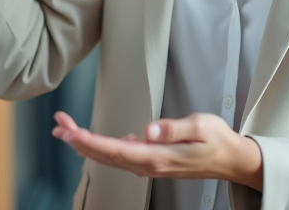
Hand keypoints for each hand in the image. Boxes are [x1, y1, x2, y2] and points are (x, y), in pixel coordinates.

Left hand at [51, 111, 262, 190]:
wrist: (230, 159)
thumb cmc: (216, 141)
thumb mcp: (199, 126)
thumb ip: (172, 128)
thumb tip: (148, 130)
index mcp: (157, 156)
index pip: (114, 149)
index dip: (88, 140)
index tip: (69, 131)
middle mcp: (148, 165)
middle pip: (104, 154)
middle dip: (77, 140)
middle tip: (58, 123)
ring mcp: (148, 165)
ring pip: (108, 156)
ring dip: (84, 143)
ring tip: (66, 129)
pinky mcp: (150, 162)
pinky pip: (118, 156)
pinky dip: (99, 147)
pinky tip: (91, 140)